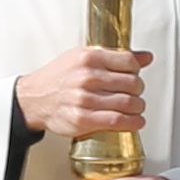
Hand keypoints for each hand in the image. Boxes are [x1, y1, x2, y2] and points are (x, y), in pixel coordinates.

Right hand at [17, 46, 146, 138]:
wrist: (33, 99)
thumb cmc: (58, 78)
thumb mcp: (83, 58)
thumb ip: (115, 57)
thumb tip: (145, 57)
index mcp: (88, 57)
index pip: (129, 62)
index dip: (136, 70)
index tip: (134, 76)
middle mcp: (87, 77)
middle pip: (132, 84)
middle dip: (138, 91)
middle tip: (135, 94)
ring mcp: (84, 99)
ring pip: (128, 103)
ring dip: (138, 108)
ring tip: (135, 108)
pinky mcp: (82, 119)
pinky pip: (117, 121)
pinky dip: (132, 123)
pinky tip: (135, 122)